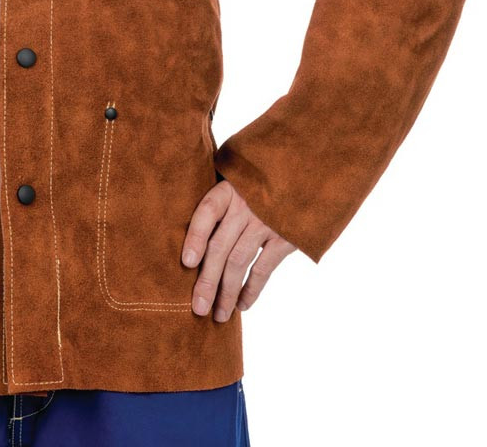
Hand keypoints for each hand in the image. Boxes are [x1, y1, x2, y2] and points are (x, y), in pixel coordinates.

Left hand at [181, 178, 295, 321]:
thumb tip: (188, 233)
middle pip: (220, 247)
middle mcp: (246, 205)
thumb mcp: (236, 178)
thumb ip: (217, 198)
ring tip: (218, 316)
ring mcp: (267, 222)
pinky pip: (264, 269)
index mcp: (229, 188)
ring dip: (227, 292)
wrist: (303, 173)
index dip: (195, 236)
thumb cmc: (259, 180)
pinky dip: (252, 289)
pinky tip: (241, 305)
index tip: (186, 262)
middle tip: (197, 308)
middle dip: (207, 281)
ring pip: (239, 262)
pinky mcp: (286, 237)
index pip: (207, 212)